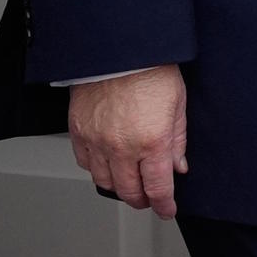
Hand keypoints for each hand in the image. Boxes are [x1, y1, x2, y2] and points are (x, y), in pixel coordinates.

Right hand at [70, 65, 188, 217]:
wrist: (120, 46)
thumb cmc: (150, 68)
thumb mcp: (177, 104)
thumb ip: (177, 140)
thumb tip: (178, 166)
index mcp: (152, 142)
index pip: (158, 189)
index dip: (164, 205)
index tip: (166, 210)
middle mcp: (122, 146)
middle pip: (129, 191)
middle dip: (141, 200)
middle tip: (147, 198)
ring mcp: (97, 140)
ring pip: (104, 181)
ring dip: (118, 186)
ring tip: (127, 181)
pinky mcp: (79, 130)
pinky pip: (84, 162)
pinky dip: (96, 167)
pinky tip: (106, 162)